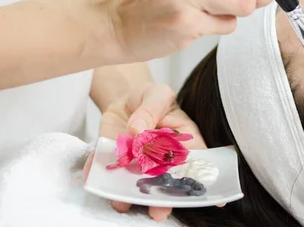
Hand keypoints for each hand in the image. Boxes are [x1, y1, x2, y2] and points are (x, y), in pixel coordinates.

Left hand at [83, 83, 203, 221]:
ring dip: (129, 195)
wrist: (124, 98)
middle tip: (158, 210)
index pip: (195, 162)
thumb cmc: (150, 96)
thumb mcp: (156, 94)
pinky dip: (101, 178)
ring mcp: (138, 163)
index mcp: (183, 142)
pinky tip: (95, 181)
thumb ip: (150, 110)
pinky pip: (108, 173)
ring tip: (122, 203)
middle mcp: (162, 159)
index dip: (202, 180)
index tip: (208, 198)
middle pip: (166, 181)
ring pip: (136, 184)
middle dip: (163, 198)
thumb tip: (138, 130)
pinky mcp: (116, 162)